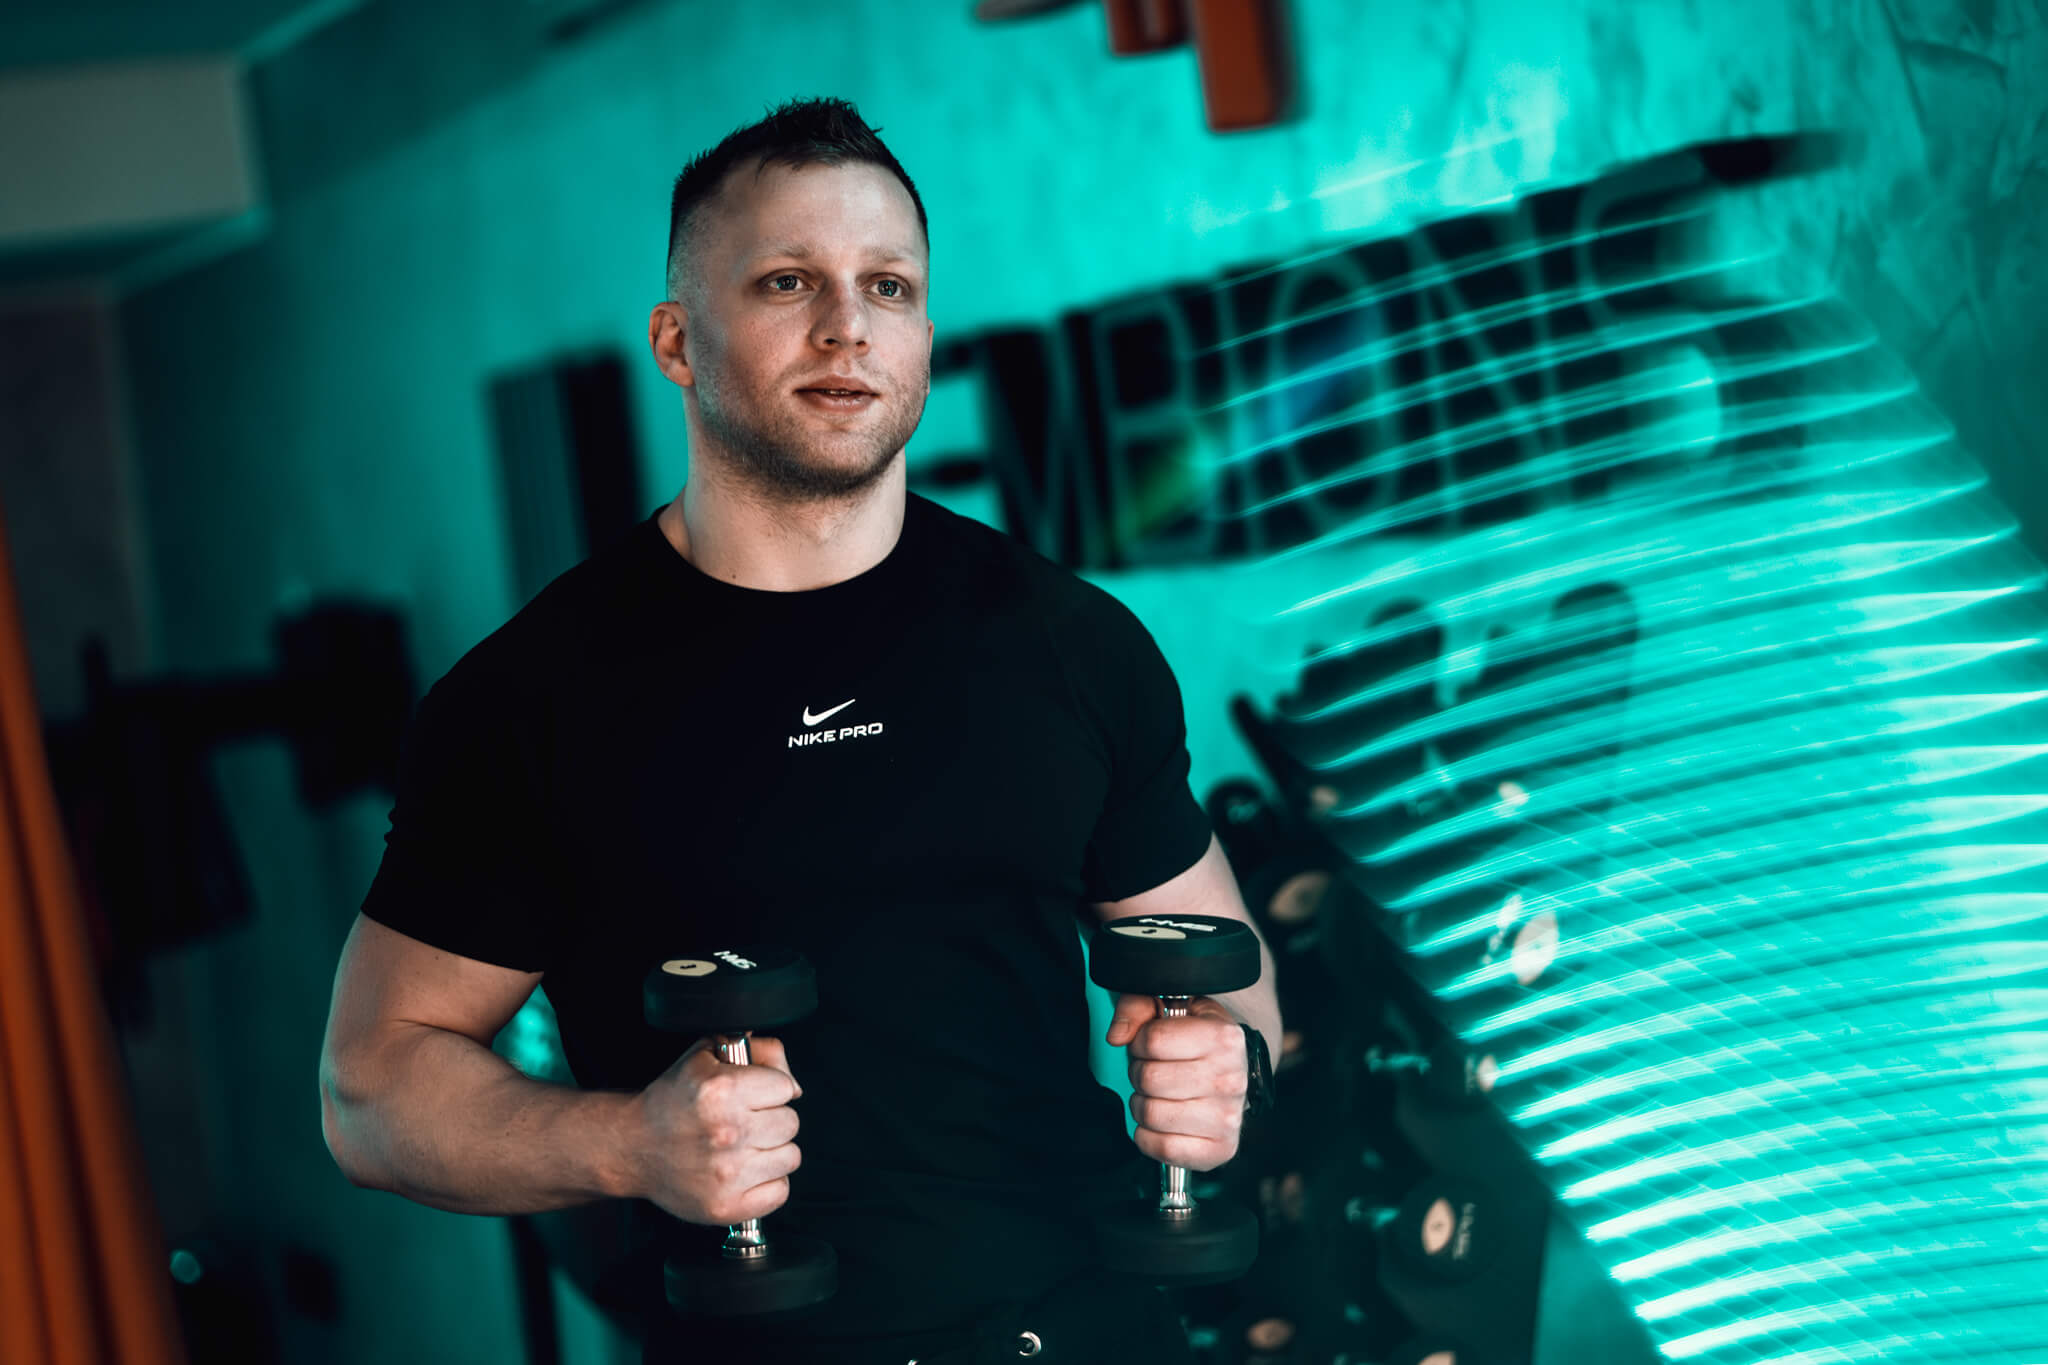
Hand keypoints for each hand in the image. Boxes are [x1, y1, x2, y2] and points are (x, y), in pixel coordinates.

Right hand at [629, 1034, 802, 1225]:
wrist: (633, 1146)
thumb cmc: (672, 1101)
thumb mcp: (708, 1055)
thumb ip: (759, 1050)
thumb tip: (795, 1085)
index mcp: (722, 1090)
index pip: (786, 1087)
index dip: (771, 1088)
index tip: (754, 1095)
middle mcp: (727, 1132)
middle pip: (791, 1123)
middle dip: (771, 1119)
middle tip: (745, 1121)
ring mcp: (728, 1174)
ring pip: (790, 1156)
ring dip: (772, 1151)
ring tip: (744, 1146)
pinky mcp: (726, 1207)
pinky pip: (780, 1191)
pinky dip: (767, 1183)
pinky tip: (745, 1171)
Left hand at [1105, 995, 1246, 1171]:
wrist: (1228, 1072)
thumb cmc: (1195, 1039)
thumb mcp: (1169, 1006)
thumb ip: (1137, 1005)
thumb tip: (1117, 1036)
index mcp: (1224, 1036)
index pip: (1153, 1040)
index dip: (1139, 1041)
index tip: (1149, 1044)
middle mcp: (1232, 1078)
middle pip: (1150, 1078)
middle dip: (1139, 1073)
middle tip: (1152, 1071)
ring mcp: (1228, 1117)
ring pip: (1152, 1114)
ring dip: (1142, 1105)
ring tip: (1157, 1095)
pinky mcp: (1220, 1149)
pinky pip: (1164, 1148)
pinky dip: (1149, 1137)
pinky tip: (1160, 1122)